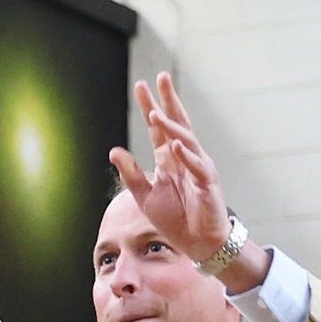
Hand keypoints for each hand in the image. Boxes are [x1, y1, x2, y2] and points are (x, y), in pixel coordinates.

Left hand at [110, 72, 264, 287]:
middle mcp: (185, 158)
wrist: (198, 243)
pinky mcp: (207, 184)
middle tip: (160, 78)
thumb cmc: (176, 219)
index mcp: (169, 159)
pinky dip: (186, 156)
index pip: (158, 128)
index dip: (150, 107)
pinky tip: (175, 146)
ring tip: (155, 114)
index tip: (141, 86)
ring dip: (171, 128)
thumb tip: (114, 150)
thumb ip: (130, 174)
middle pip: (176, 123)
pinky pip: (196, 167)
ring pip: (185, 141)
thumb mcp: (145, 195)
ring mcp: (198, 168)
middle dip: (168, 101)